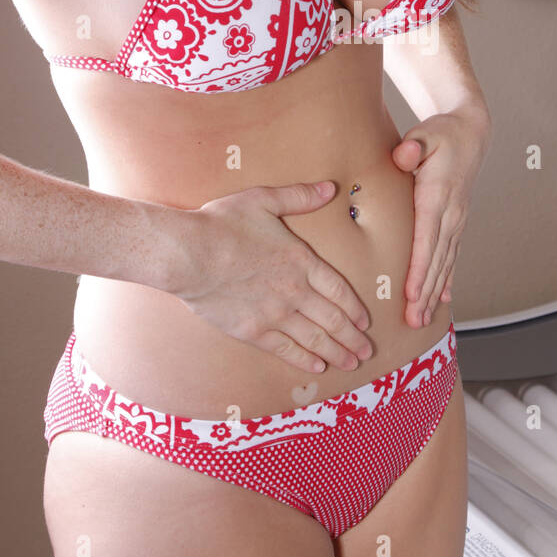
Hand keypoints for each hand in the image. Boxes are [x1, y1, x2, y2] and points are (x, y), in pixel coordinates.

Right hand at [175, 181, 372, 373]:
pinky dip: (305, 360)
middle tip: (367, 352)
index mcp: (301, 261)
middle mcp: (295, 291)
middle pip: (334, 320)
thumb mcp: (264, 200)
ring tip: (352, 364)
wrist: (189, 254)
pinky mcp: (253, 331)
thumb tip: (329, 188)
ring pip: (315, 339)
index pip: (339, 290)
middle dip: (353, 338)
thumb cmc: (222, 224)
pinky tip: (318, 368)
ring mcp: (275, 314)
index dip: (355, 308)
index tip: (365, 322)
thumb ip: (299, 197)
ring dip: (337, 353)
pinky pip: (287, 350)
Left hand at [391, 104, 491, 327]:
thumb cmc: (442, 133)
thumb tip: (404, 156)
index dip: (418, 269)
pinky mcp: (457, 221)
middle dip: (424, 292)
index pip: (426, 239)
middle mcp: (451, 213)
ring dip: (433, 292)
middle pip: (435, 260)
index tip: (410, 294)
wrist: (471, 132)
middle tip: (412, 321)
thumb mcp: (426, 133)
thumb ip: (413, 147)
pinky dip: (446, 277)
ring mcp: (457, 219)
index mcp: (438, 196)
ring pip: (444, 263)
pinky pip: (452, 254)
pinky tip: (443, 298)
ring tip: (421, 319)